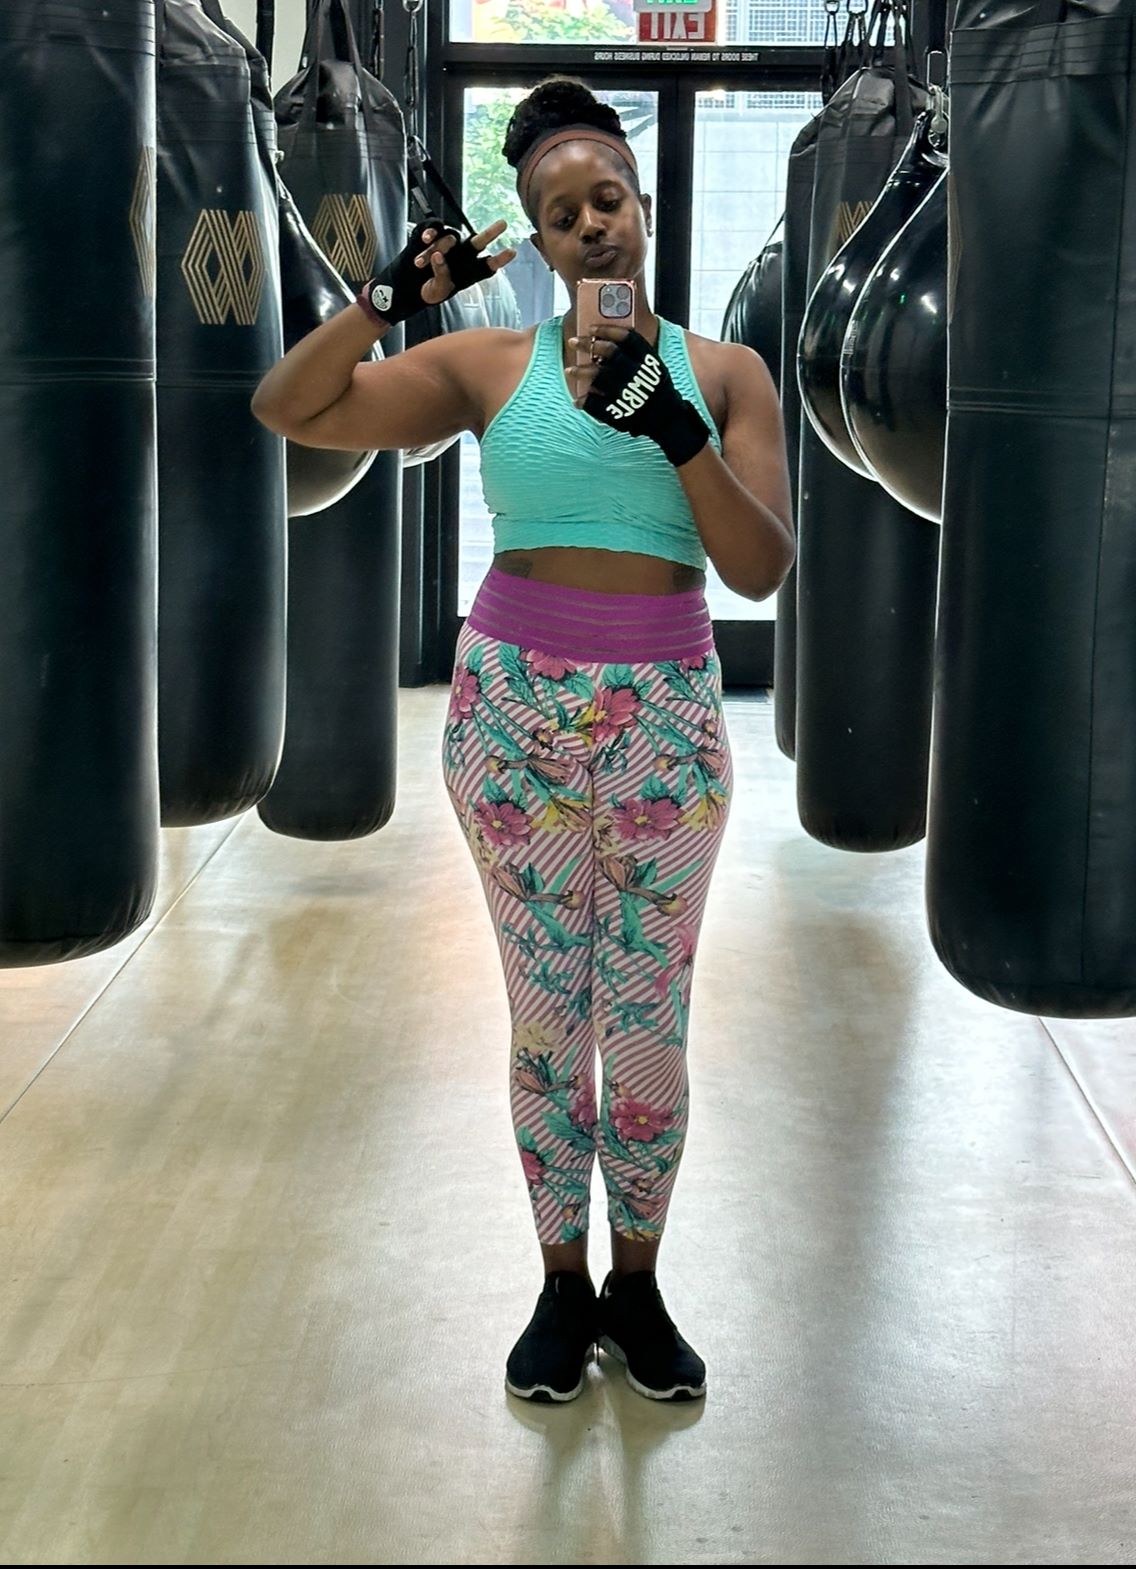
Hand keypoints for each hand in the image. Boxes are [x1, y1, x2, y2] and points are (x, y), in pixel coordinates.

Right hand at [414, 218, 516, 305]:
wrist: (410, 285)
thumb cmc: (429, 291)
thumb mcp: (436, 291)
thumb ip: (441, 276)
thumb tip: (439, 256)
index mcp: (469, 272)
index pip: (487, 265)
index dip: (499, 259)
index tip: (512, 251)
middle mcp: (462, 255)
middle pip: (479, 241)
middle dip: (491, 232)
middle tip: (504, 223)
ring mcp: (449, 244)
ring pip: (451, 237)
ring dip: (438, 247)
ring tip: (420, 264)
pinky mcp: (434, 235)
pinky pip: (435, 228)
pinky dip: (430, 232)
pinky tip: (426, 239)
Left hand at [567, 324, 710, 467]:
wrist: (667, 420)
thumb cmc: (656, 390)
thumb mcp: (653, 367)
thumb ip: (635, 354)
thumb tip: (607, 339)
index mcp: (648, 360)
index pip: (627, 337)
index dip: (607, 330)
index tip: (592, 328)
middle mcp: (637, 373)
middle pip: (609, 352)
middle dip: (589, 344)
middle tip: (574, 341)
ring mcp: (628, 393)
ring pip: (599, 376)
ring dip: (581, 371)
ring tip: (569, 370)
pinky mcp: (621, 411)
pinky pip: (597, 404)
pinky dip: (585, 402)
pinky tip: (578, 401)